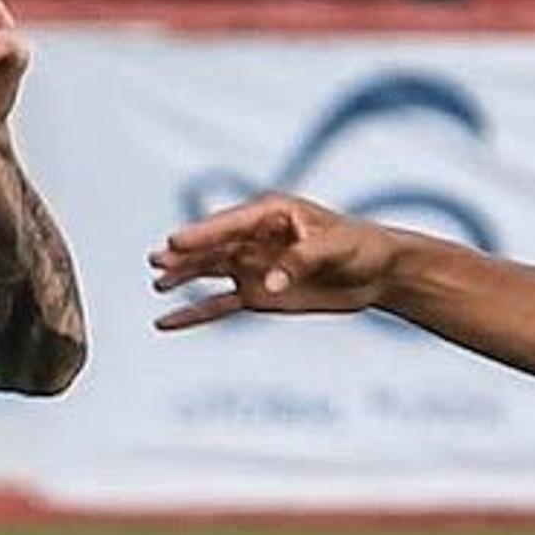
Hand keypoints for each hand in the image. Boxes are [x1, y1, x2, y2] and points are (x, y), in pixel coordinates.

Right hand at [149, 193, 401, 328]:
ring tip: (158, 285)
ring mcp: (253, 265)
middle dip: (185, 254)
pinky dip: (195, 313)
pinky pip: (219, 304)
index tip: (175, 242)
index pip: (230, 223)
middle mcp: (254, 237)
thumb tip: (269, 282)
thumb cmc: (360, 247)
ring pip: (209, 272)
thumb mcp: (334, 248)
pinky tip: (167, 321)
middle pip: (212, 247)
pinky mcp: (258, 294)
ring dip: (183, 278)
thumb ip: (300, 261)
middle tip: (156, 260)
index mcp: (272, 213)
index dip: (203, 233)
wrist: (378, 272)